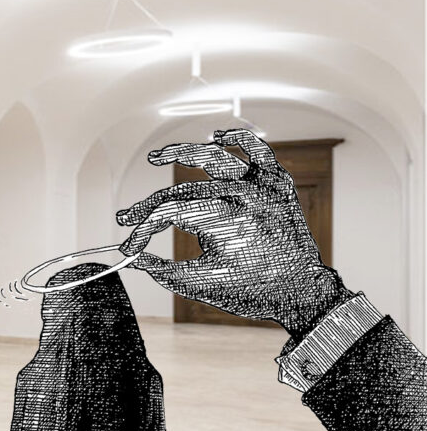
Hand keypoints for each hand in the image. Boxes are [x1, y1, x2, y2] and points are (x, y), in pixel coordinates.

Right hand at [116, 129, 351, 338]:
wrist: (302, 291)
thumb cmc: (254, 290)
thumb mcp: (204, 285)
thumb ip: (163, 271)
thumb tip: (134, 259)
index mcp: (226, 221)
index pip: (169, 212)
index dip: (142, 228)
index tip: (131, 245)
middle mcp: (243, 196)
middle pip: (183, 190)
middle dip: (150, 207)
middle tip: (129, 217)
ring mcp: (262, 186)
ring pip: (214, 157)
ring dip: (181, 154)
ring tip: (156, 157)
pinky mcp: (277, 182)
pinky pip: (257, 150)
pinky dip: (237, 139)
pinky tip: (216, 139)